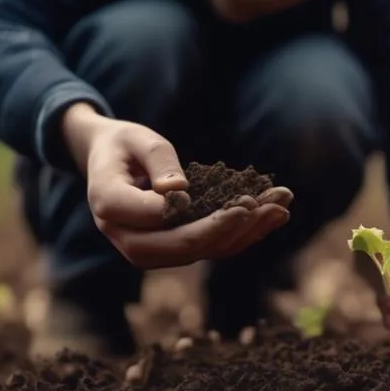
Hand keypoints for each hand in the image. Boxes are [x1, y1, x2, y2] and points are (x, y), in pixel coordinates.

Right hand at [61, 103, 291, 268]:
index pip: (153, 218)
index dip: (195, 212)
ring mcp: (151, 249)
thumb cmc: (123, 145)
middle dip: (229, 228)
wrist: (110, 163)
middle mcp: (128, 238)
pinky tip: (275, 215)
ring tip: (280, 208)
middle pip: (182, 246)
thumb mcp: (137, 139)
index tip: (234, 198)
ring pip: (202, 251)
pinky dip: (245, 234)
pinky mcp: (174, 249)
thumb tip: (178, 192)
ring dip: (245, 233)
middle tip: (266, 206)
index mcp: (109, 206)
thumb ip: (157, 161)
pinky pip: (211, 248)